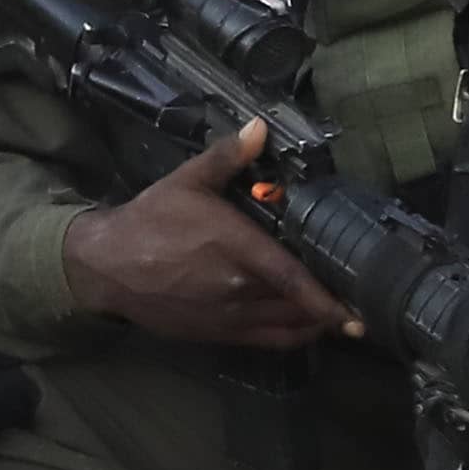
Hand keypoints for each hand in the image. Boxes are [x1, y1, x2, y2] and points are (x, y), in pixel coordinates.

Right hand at [62, 124, 351, 348]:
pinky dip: (292, 336)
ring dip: (316, 325)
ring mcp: (226, 317)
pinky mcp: (216, 334)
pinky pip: (266, 341)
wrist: (106, 267)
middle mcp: (235, 289)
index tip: (355, 309)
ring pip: (285, 329)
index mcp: (234, 249)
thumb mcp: (186, 181)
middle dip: (331, 306)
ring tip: (342, 315)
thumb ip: (228, 157)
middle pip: (297, 307)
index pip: (290, 278)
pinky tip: (306, 326)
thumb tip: (260, 128)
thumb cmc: (149, 221)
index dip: (325, 297)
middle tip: (362, 297)